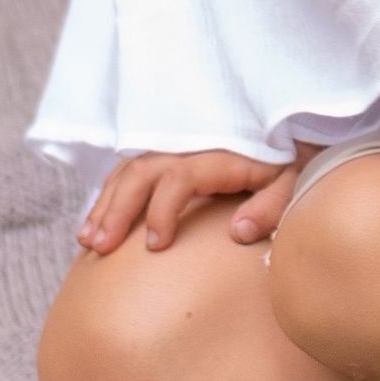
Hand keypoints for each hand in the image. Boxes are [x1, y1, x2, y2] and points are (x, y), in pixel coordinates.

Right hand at [78, 146, 295, 256]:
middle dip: (117, 209)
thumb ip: (270, 207)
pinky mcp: (167, 154)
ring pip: (128, 170)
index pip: (178, 178)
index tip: (155, 247)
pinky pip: (129, 170)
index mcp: (219, 154)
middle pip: (142, 171)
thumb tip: (238, 232)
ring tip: (88, 242)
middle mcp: (190, 147)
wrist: (289, 132)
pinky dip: (108, 195)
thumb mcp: (292, 183)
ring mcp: (175, 148)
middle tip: (100, 248)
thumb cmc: (289, 164)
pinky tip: (96, 224)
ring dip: (105, 204)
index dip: (163, 211)